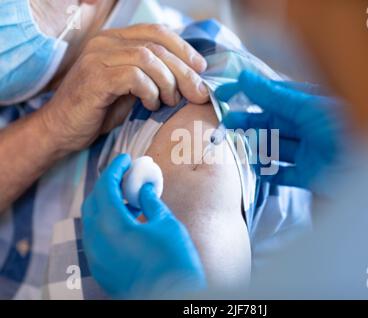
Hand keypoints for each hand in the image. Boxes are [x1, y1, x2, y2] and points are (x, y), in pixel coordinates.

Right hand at [42, 24, 209, 151]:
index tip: (200, 69)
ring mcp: (98, 57)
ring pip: (148, 58)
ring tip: (169, 101)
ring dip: (167, 82)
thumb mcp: (132, 89)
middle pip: (157, 46)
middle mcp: (106, 42)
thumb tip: (190, 79)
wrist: (62, 130)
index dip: (183, 48)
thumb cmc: (99, 110)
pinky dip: (150, 91)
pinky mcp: (95, 77)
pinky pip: (134, 77)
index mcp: (116, 40)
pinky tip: (150, 104)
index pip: (157, 31)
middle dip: (184, 71)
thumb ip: (153, 77)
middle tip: (197, 94)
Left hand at [82, 154, 205, 298]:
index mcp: (111, 226)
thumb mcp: (166, 224)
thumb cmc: (174, 262)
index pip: (105, 187)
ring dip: (107, 204)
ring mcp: (96, 257)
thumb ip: (151, 202)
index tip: (125, 158)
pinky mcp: (101, 269)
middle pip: (94, 202)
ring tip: (130, 198)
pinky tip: (127, 221)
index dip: (115, 169)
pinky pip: (96, 237)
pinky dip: (107, 223)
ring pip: (92, 221)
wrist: (171, 298)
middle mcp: (96, 241)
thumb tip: (144, 188)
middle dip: (108, 185)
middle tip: (126, 175)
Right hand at [215, 71, 345, 189]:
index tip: (223, 96)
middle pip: (270, 124)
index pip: (272, 98)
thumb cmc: (343, 125)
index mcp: (308, 105)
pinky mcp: (309, 175)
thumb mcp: (307, 106)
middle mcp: (306, 127)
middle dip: (248, 124)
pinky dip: (268, 172)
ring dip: (255, 147)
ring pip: (274, 148)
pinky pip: (283, 173)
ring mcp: (307, 152)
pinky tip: (254, 169)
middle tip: (224, 127)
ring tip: (236, 148)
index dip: (248, 96)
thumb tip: (244, 77)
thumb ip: (275, 95)